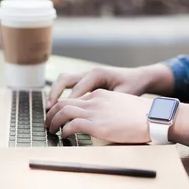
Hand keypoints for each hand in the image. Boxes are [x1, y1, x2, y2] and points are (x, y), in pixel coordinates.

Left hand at [45, 89, 153, 143]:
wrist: (154, 118)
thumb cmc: (143, 116)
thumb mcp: (121, 107)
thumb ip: (107, 111)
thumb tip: (102, 124)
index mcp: (100, 95)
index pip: (74, 98)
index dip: (62, 107)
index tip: (58, 116)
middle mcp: (94, 100)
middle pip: (63, 102)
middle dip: (51, 113)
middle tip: (47, 123)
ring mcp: (95, 111)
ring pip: (63, 111)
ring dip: (53, 121)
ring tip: (50, 130)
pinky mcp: (96, 124)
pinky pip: (71, 125)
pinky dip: (64, 131)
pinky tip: (64, 136)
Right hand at [46, 64, 174, 108]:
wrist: (139, 77)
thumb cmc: (133, 86)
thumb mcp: (124, 95)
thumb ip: (108, 102)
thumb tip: (94, 113)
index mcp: (97, 74)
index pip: (77, 89)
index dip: (67, 103)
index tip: (61, 116)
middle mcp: (89, 72)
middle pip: (64, 79)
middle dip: (54, 94)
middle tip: (48, 109)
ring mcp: (86, 75)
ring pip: (64, 80)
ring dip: (55, 93)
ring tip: (49, 108)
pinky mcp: (86, 80)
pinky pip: (69, 84)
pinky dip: (61, 94)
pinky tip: (58, 107)